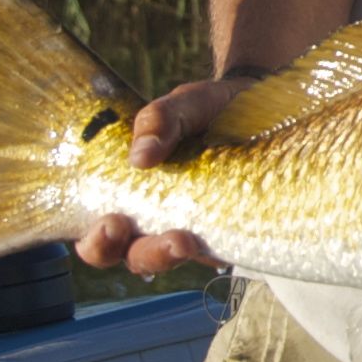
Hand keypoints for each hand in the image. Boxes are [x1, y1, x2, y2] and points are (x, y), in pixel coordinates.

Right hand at [75, 76, 245, 275]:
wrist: (268, 109)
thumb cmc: (214, 110)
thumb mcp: (187, 104)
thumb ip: (161, 118)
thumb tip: (139, 156)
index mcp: (127, 187)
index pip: (93, 225)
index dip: (93, 238)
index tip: (111, 223)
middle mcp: (150, 215)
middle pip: (122, 252)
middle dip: (120, 251)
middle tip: (125, 229)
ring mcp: (186, 227)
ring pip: (161, 257)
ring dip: (163, 255)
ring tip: (182, 242)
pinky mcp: (221, 235)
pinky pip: (208, 253)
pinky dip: (207, 251)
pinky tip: (212, 239)